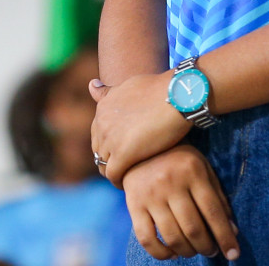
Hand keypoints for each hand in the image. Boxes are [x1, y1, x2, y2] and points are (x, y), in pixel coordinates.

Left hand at [89, 70, 192, 185]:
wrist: (177, 95)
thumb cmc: (161, 89)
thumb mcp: (129, 85)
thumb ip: (109, 91)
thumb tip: (91, 85)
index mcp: (103, 108)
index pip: (98, 134)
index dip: (109, 144)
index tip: (121, 150)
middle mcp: (102, 123)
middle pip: (99, 150)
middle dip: (109, 159)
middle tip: (125, 166)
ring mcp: (110, 139)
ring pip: (103, 165)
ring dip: (114, 171)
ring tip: (128, 176)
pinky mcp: (123, 154)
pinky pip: (113, 175)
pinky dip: (119, 181)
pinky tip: (129, 183)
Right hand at [121, 145, 240, 260]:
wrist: (140, 147)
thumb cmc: (179, 160)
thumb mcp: (203, 168)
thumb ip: (218, 197)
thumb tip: (232, 231)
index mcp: (192, 171)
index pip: (212, 211)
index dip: (224, 236)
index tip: (233, 254)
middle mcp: (170, 182)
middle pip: (193, 228)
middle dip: (206, 247)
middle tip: (211, 251)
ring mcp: (150, 195)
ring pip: (172, 236)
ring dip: (187, 251)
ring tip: (193, 251)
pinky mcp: (134, 205)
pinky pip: (146, 238)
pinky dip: (161, 253)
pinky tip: (172, 253)